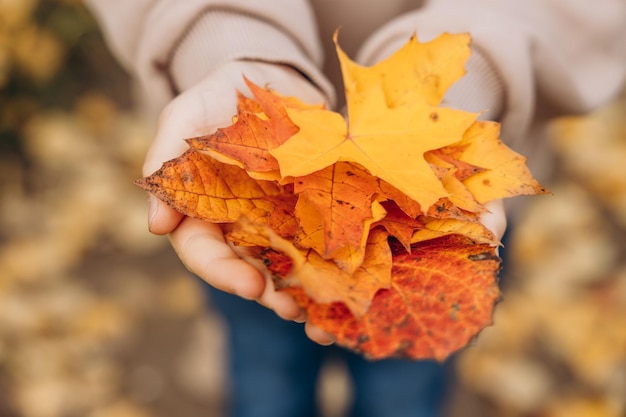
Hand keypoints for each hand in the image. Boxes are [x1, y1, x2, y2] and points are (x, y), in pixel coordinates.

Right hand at [144, 61, 332, 340]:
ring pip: (285, 266)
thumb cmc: (217, 98)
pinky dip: (332, 267)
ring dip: (302, 293)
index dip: (223, 272)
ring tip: (322, 315)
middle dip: (268, 293)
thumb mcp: (184, 116)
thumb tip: (156, 225)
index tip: (250, 284)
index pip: (204, 253)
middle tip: (290, 308)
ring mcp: (277, 223)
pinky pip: (320, 245)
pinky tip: (351, 286)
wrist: (268, 81)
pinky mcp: (310, 213)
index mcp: (202, 213)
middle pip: (248, 269)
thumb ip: (164, 158)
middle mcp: (239, 227)